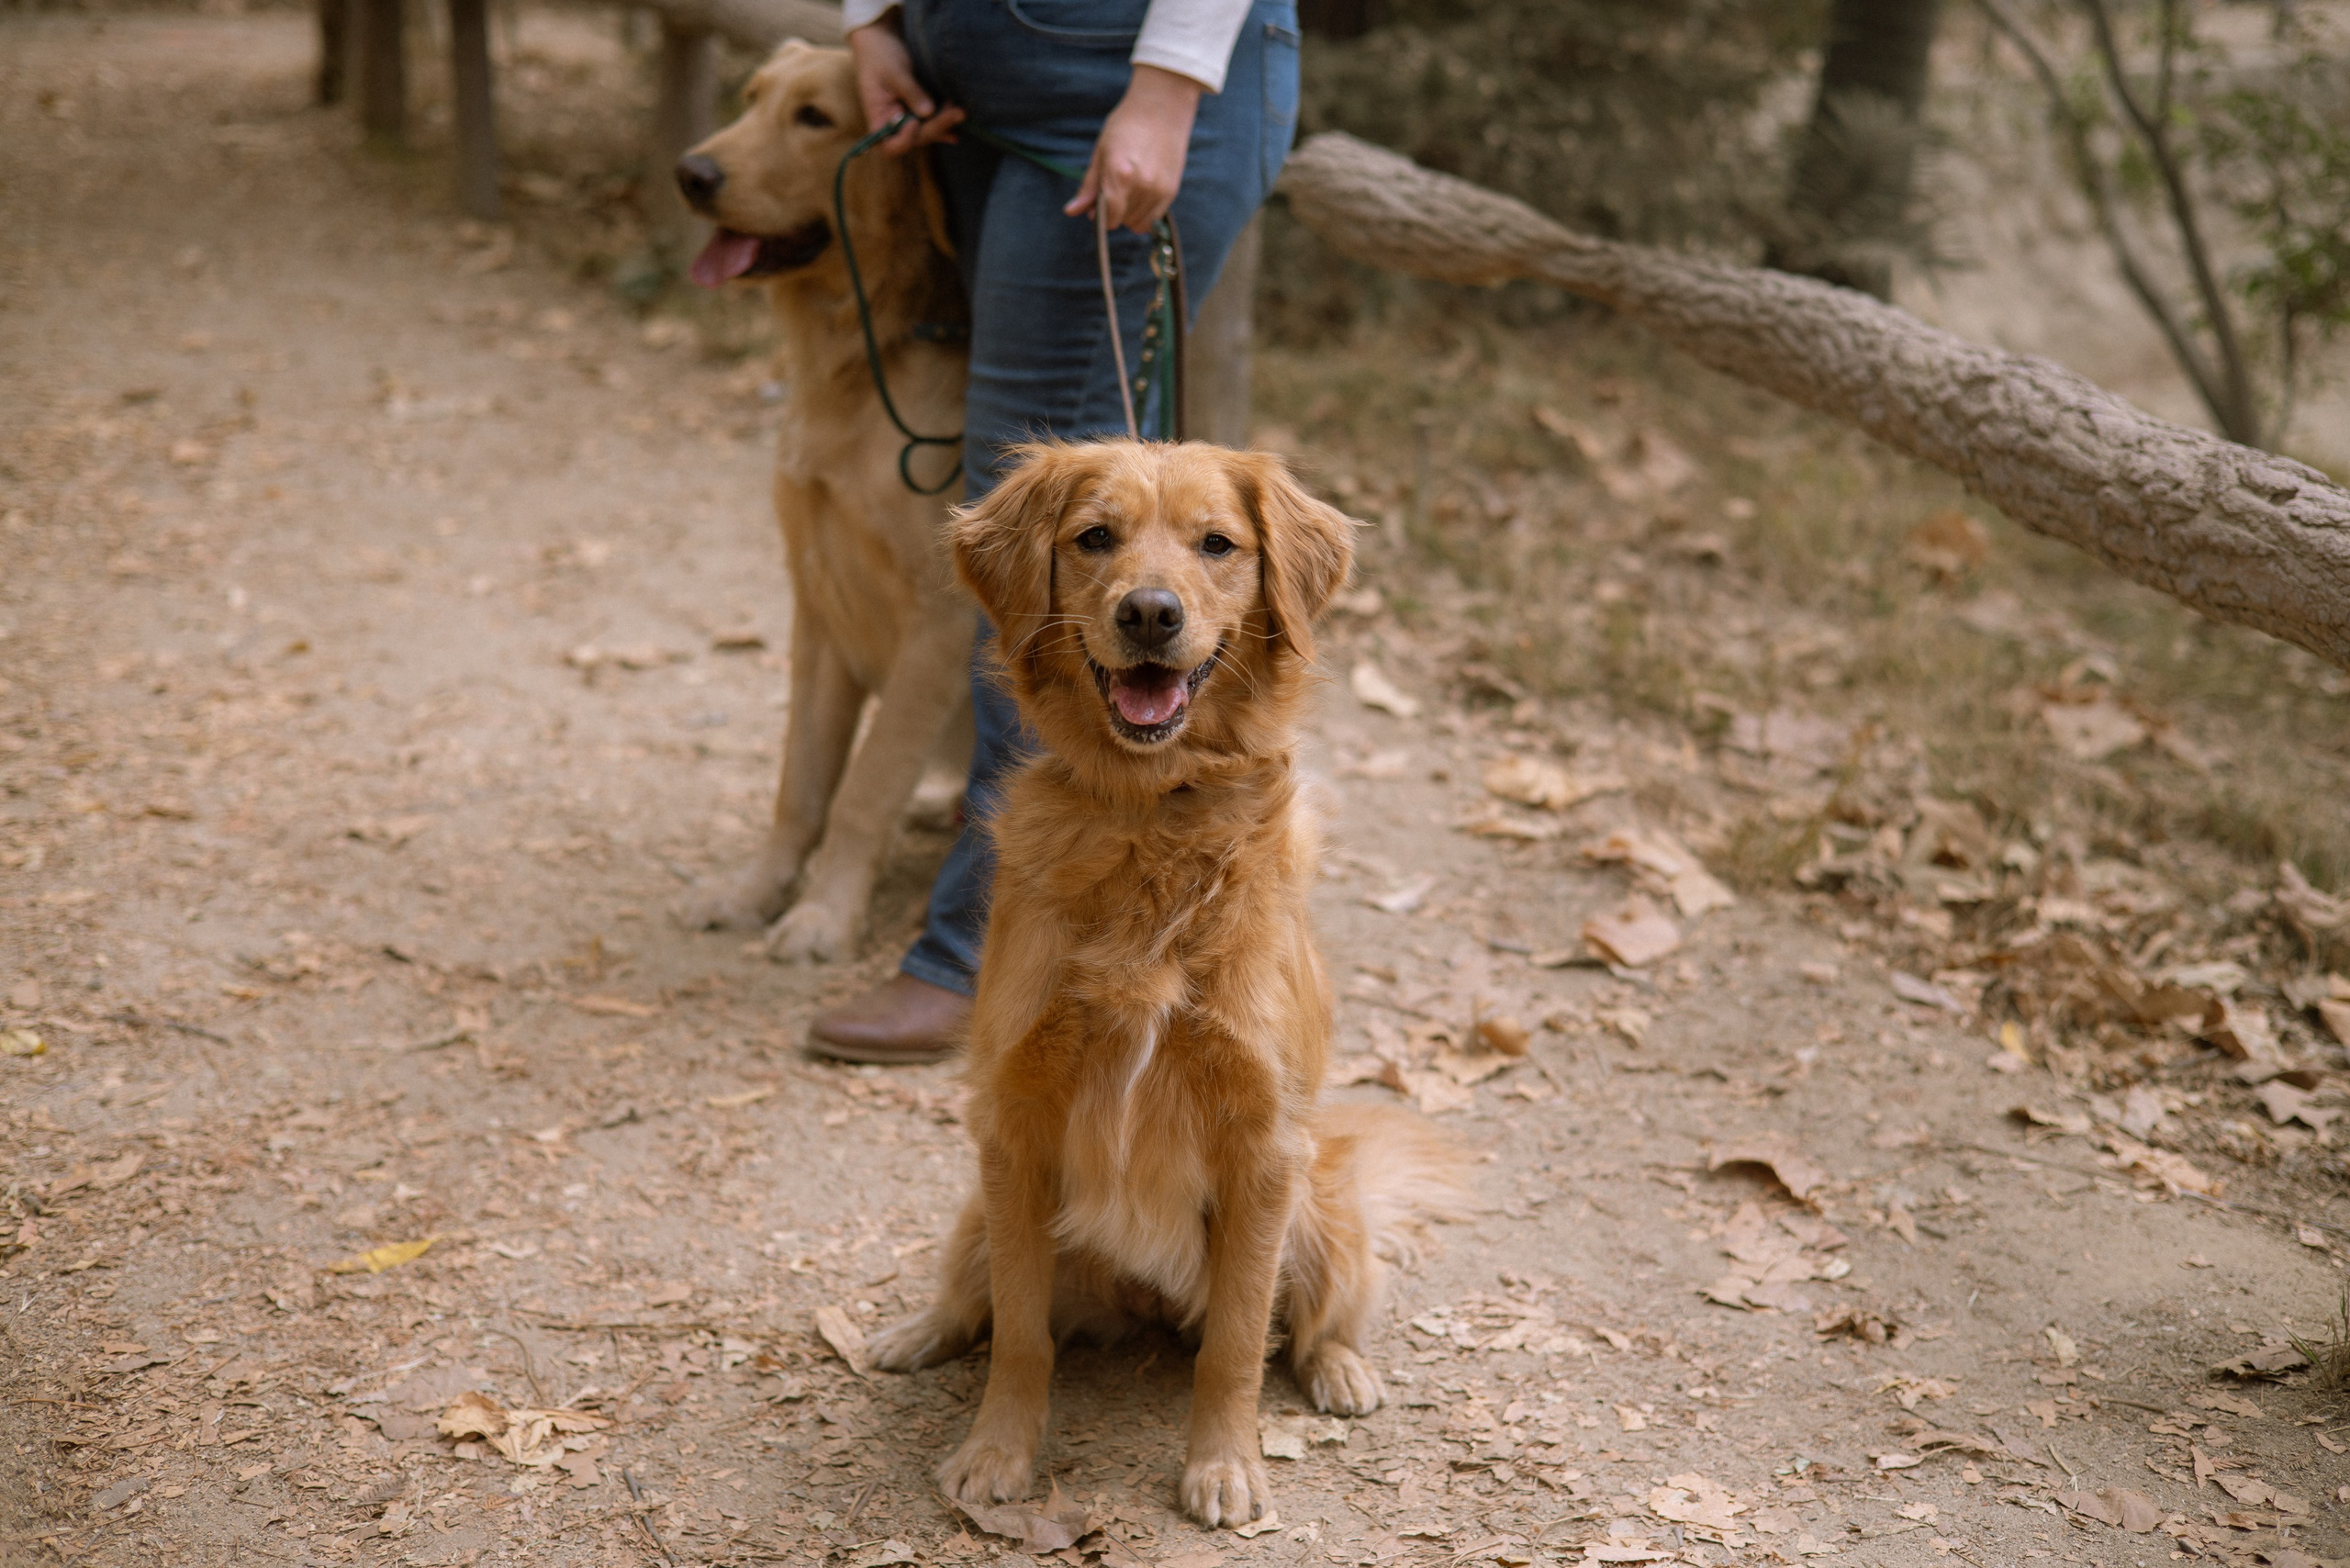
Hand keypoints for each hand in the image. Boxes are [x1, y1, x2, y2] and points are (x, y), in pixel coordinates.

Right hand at [847, 18, 964, 154]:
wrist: (880, 41)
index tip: (914, 123)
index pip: (889, 145)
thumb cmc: (879, 55)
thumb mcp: (894, 71)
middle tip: (957, 113)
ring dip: (944, 124)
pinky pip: (931, 122)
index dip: (904, 140)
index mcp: (877, 117)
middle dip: (936, 127)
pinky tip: (958, 129)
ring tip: (961, 112)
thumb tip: (929, 112)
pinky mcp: (916, 111)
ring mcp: (905, 119)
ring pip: (926, 131)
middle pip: (914, 138)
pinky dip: (944, 125)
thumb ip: (911, 92)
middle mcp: (891, 123)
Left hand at [1065, 64, 1203, 232]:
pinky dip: (1145, 214)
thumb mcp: (1101, 152)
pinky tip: (1142, 194)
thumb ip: (1089, 186)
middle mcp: (1141, 185)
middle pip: (1123, 221)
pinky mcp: (1171, 190)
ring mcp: (1159, 189)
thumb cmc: (1126, 125)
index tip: (1099, 207)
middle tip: (1116, 190)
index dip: (1101, 216)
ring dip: (1131, 214)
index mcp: (1119, 174)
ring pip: (1138, 224)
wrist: (1161, 107)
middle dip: (1115, 213)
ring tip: (1131, 189)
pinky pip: (1154, 219)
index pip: (1109, 217)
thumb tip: (1071, 211)